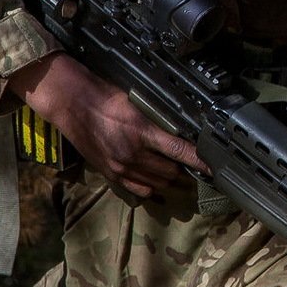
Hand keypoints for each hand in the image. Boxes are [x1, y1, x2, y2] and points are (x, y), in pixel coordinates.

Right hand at [9, 52, 208, 197]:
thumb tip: (182, 129)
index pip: (180, 152)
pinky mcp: (110, 173)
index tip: (214, 168)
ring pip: (157, 182)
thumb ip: (159, 120)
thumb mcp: (138, 103)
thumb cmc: (105, 97)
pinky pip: (138, 188)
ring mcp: (120, 167)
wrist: (72, 104)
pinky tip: (154, 177)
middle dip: (184, 168)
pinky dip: (150, 185)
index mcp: (142, 133)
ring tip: (174, 169)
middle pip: (171, 171)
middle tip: (191, 162)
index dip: (200, 161)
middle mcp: (132, 155)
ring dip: (168, 178)